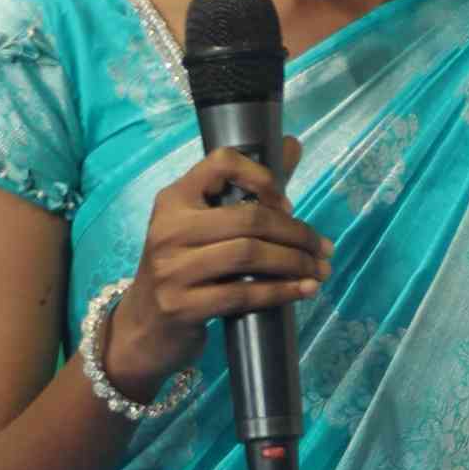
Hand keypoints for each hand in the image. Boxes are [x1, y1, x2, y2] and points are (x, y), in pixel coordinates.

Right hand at [109, 137, 325, 398]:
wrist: (144, 325)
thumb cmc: (184, 268)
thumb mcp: (205, 226)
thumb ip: (250, 189)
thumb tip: (294, 144)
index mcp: (174, 199)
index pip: (220, 163)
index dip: (262, 177)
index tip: (288, 204)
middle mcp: (168, 228)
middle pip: (249, 218)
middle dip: (297, 233)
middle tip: (324, 249)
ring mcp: (172, 269)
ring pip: (250, 255)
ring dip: (296, 263)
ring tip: (321, 271)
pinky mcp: (181, 305)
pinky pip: (244, 294)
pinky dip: (282, 291)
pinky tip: (305, 290)